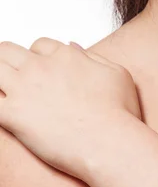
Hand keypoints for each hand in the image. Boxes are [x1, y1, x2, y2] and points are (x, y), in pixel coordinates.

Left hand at [0, 37, 141, 179]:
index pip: (38, 44)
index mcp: (64, 55)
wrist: (108, 142)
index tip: (38, 69)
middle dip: (7, 60)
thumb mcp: (116, 73)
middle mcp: (41, 67)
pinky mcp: (13, 114)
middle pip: (7, 51)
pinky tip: (3, 112)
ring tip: (4, 92)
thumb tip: (73, 47)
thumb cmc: (118, 112)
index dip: (36, 56)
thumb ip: (92, 56)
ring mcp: (24, 89)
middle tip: (11, 75)